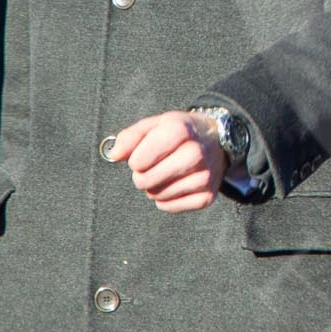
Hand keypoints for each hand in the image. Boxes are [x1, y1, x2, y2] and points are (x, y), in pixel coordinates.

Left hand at [109, 111, 226, 212]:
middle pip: (145, 181)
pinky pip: (169, 207)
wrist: (216, 140)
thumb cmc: (179, 132)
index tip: (146, 152)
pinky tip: (177, 183)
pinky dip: (167, 199)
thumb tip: (114, 155)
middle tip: (155, 165)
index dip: (135, 159)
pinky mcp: (207, 197)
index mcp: (180, 131)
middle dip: (143, 175)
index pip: (138, 162)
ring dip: (155, 186)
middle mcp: (195, 154)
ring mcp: (204, 177)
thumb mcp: (155, 125)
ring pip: (156, 195)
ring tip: (169, 172)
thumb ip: (129, 137)